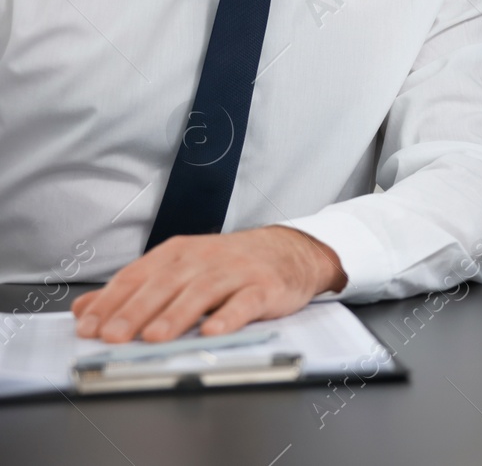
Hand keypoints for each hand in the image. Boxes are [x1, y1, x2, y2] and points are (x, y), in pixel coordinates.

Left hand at [72, 226, 346, 342]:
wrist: (290, 251)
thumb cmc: (230, 264)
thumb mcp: (180, 269)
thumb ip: (133, 289)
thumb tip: (84, 309)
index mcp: (178, 253)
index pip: (137, 276)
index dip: (111, 302)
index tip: (88, 327)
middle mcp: (205, 258)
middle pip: (165, 283)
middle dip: (136, 311)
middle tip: (113, 336)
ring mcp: (236, 271)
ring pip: (202, 292)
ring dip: (176, 315)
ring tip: (154, 337)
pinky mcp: (265, 287)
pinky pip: (246, 302)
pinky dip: (229, 317)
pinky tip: (213, 332)